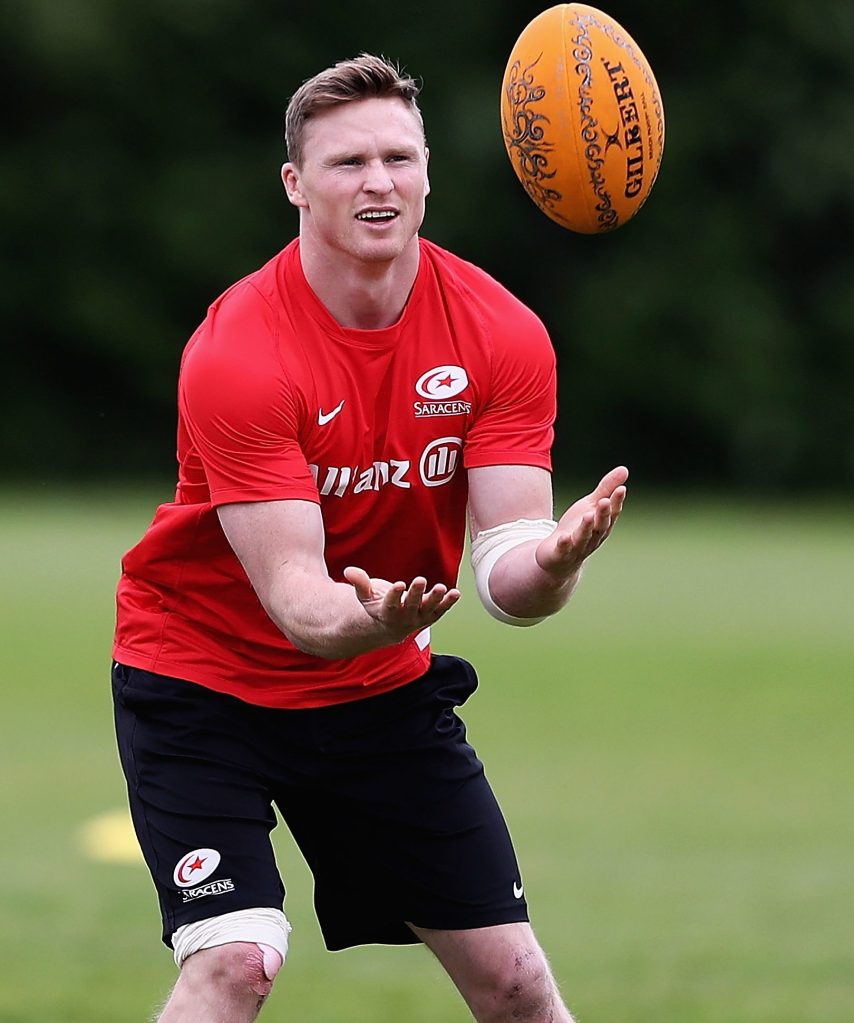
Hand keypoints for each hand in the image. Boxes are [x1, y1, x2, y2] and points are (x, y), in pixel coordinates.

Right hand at [343, 567, 460, 640]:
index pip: (390, 604)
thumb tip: (349, 571)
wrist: (390, 627)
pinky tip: (456, 593)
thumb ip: (360, 583)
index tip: (398, 584)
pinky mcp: (430, 616)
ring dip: (436, 599)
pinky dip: (448, 603)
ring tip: (442, 588)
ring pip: (428, 610)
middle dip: (416, 593)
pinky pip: (440, 611)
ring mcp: (418, 618)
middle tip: (420, 579)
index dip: (394, 595)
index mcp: (386, 612)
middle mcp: (404, 618)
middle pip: (411, 606)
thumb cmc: (377, 606)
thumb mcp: (365, 596)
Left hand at [535, 465, 627, 580]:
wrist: (559, 558)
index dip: (617, 502)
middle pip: (600, 526)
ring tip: (588, 515)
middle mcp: (593, 538)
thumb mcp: (590, 505)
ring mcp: (577, 547)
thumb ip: (606, 489)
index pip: (612, 513)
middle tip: (605, 501)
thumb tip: (625, 469)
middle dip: (603, 514)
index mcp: (602, 525)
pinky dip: (565, 544)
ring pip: (583, 537)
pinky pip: (564, 550)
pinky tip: (564, 537)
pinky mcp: (560, 554)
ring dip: (586, 527)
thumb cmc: (578, 528)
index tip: (621, 489)